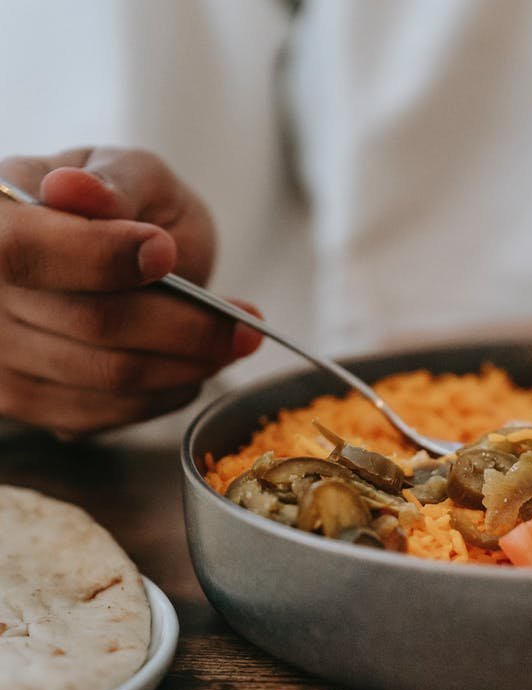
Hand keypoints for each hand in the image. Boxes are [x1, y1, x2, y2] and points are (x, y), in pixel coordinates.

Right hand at [0, 147, 261, 436]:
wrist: (107, 258)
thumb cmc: (120, 209)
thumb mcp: (127, 172)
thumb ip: (114, 181)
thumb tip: (77, 191)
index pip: (24, 251)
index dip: (99, 258)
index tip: (164, 252)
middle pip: (89, 324)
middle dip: (182, 325)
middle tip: (247, 321)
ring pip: (108, 376)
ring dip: (187, 365)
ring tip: (234, 342)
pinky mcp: (27, 406)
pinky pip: (109, 414)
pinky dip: (165, 393)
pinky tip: (192, 367)